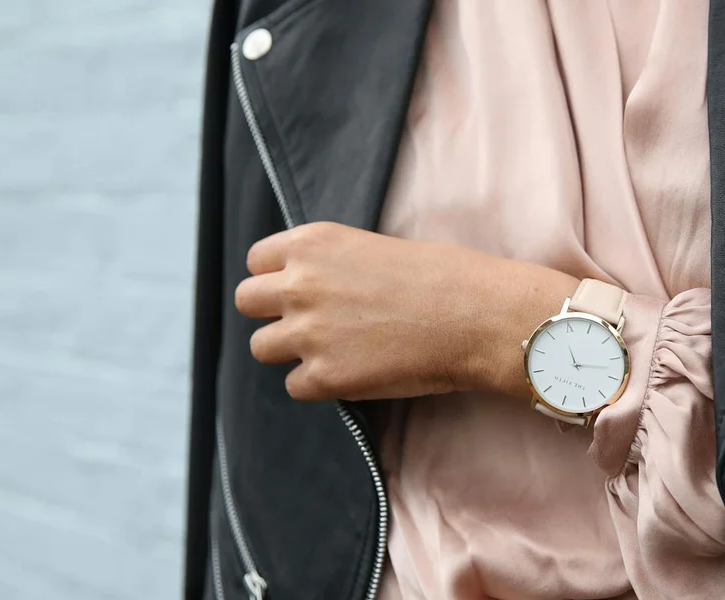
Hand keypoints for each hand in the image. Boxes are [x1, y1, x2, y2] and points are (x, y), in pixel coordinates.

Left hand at [234, 222, 578, 400]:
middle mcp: (300, 283)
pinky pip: (295, 385)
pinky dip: (319, 384)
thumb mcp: (375, 248)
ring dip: (290, 351)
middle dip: (272, 314)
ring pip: (261, 348)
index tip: (301, 290)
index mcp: (313, 243)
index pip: (256, 261)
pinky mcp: (324, 376)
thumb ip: (331, 265)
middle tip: (311, 323)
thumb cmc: (444, 277)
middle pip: (246, 302)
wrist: (477, 316)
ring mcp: (308, 332)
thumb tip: (311, 289)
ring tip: (334, 351)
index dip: (277, 278)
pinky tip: (354, 373)